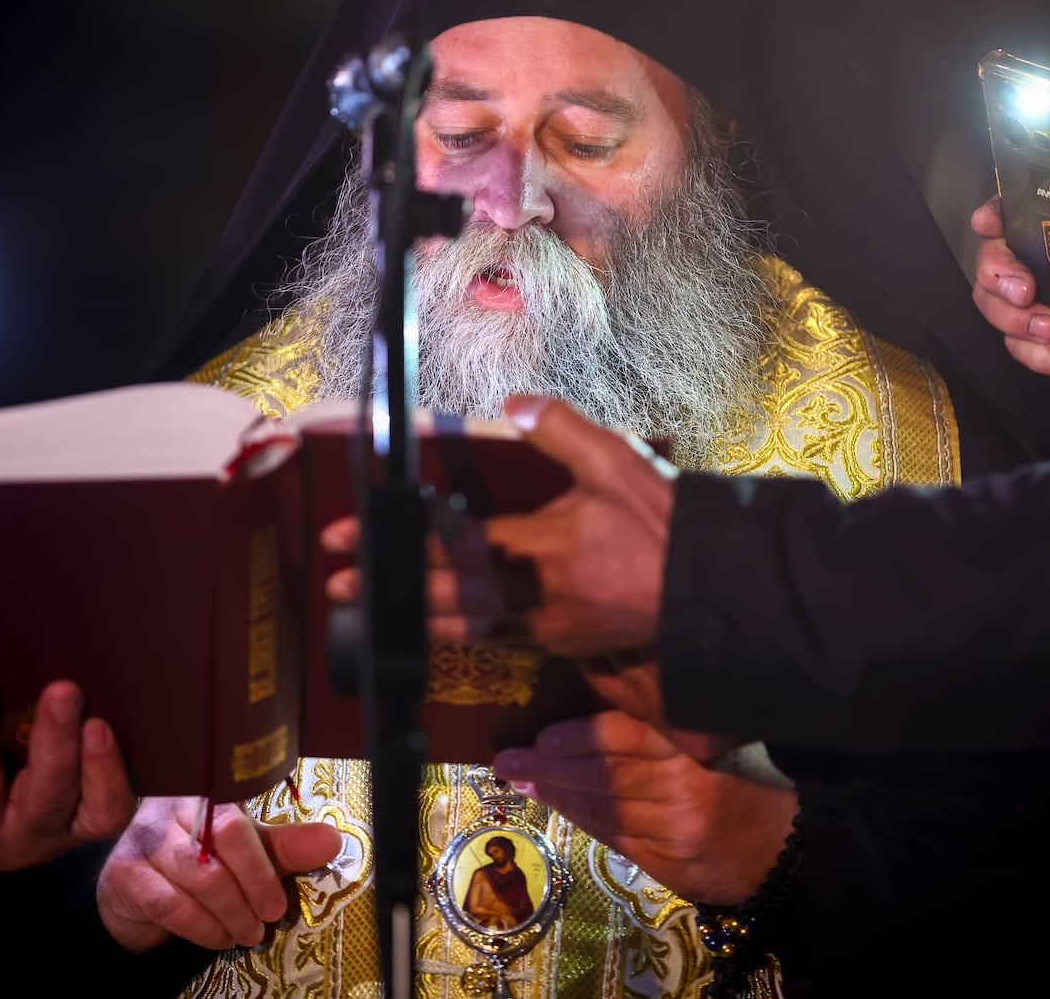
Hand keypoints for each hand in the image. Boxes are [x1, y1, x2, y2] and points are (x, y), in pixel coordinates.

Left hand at [0, 675, 133, 882]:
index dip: (105, 773)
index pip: (104, 810)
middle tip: (62, 692)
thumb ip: (61, 744)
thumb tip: (73, 664)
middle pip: (46, 795)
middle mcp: (22, 832)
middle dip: (55, 743)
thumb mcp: (39, 787)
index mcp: (65, 821)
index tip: (100, 725)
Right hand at [97, 797, 342, 952]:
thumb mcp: (247, 851)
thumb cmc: (201, 863)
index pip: (241, 814)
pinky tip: (220, 937)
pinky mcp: (126, 874)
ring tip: (250, 932)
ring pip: (200, 875)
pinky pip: (172, 905)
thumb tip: (331, 842)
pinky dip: (204, 928)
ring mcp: (145, 837)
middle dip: (254, 886)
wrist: (136, 893)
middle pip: (222, 839)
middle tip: (271, 916)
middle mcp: (173, 805)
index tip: (279, 898)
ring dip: (232, 912)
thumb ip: (284, 846)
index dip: (264, 859)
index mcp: (208, 789)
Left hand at [324, 395, 674, 658]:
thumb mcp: (618, 462)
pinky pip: (495, 645)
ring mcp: (543, 628)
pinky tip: (441, 634)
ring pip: (461, 628)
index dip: (395, 540)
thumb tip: (513, 403)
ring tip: (370, 616)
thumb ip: (561, 430)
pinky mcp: (560, 645)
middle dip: (387, 589)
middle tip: (338, 585)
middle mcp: (530, 595)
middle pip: (441, 594)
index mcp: (537, 547)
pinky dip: (458, 639)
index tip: (349, 535)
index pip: (447, 542)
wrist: (711, 591)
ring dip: (412, 619)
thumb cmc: (666, 527)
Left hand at [492, 710, 795, 905]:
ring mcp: (675, 829)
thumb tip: (599, 696)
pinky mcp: (668, 861)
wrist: (783, 850)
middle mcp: (686, 787)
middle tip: (509, 757)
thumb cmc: (745, 781)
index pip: (633, 737)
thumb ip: (665, 725)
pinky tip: (553, 802)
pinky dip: (579, 817)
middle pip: (608, 774)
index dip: (585, 735)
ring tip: (519, 776)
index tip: (546, 733)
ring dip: (556, 792)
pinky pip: (613, 835)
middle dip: (552, 766)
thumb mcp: (714, 741)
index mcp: (697, 747)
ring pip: (604, 806)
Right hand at [971, 197, 1049, 441]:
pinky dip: (1039, 357)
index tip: (989, 222)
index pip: (1036, 217)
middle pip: (998, 260)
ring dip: (1014, 318)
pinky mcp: (1038, 349)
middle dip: (999, 273)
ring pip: (995, 303)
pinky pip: (1017, 347)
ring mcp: (1044, 311)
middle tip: (1024, 294)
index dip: (1004, 213)